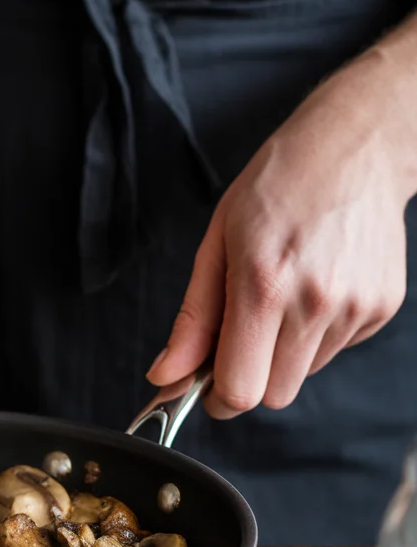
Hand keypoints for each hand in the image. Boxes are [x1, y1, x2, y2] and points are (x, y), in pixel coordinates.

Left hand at [147, 61, 409, 417]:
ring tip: (284, 294)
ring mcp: (355, 307)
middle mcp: (315, 303)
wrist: (355, 148)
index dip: (216, 398)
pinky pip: (335, 350)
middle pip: (273, 395)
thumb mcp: (216, 244)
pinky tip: (315, 285)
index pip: (239, 391)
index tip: (207, 386)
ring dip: (284, 353)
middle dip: (250, 377)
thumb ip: (191, 321)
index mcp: (263, 285)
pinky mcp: (381, 308)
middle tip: (241, 334)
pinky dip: (317, 334)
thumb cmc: (277, 186)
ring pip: (304, 374)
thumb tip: (165, 377)